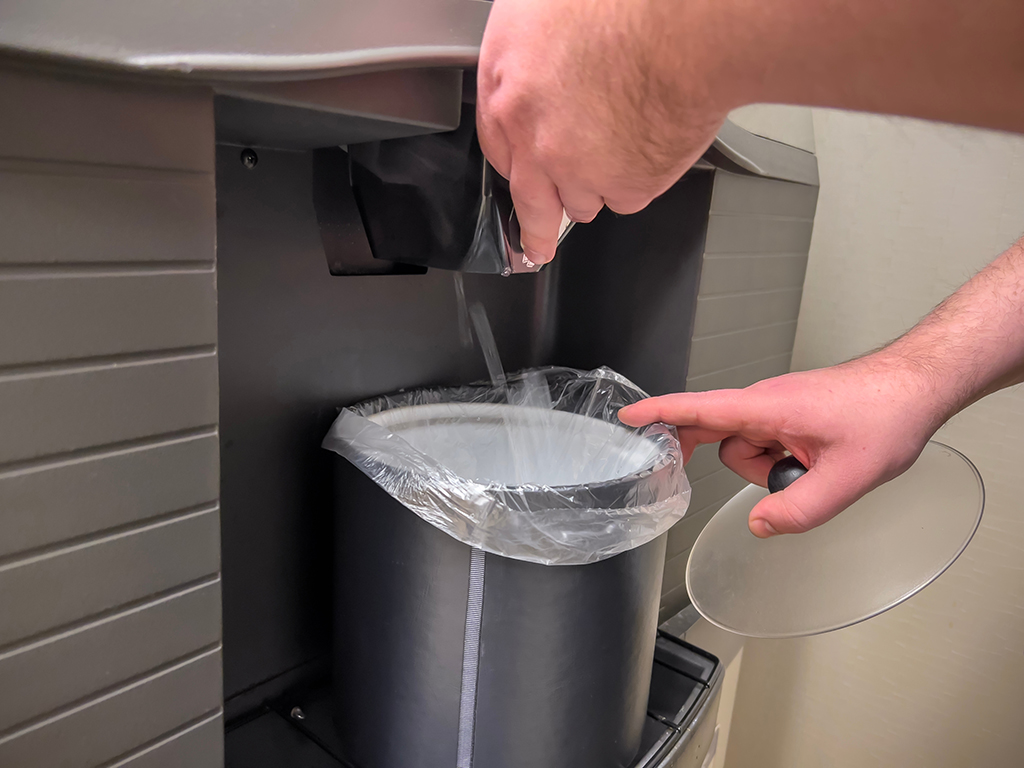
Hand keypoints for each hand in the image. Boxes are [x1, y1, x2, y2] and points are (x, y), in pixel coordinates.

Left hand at [476, 0, 729, 263]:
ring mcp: (581, 170)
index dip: (514, 162)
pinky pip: (626, 197)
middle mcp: (537, 139)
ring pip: (581, 200)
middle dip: (534, 229)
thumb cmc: (627, 6)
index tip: (519, 178)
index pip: (498, 148)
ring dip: (595, 185)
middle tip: (536, 248)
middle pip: (530, 201)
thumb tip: (531, 71)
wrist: (687, 25)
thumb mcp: (542, 9)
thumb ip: (530, 56)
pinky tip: (648, 143)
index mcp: (509, 91)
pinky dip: (636, 179)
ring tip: (624, 143)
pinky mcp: (627, 187)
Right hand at [619, 355, 946, 536]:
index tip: (627, 419)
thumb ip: (799, 510)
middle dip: (748, 467)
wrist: (918, 386)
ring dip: (774, 468)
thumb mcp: (848, 477)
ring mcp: (778, 408)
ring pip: (749, 449)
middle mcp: (766, 403)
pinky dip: (786, 460)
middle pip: (722, 441)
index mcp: (767, 407)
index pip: (698, 409)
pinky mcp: (791, 414)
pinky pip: (769, 444)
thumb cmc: (887, 412)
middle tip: (774, 478)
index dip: (658, 414)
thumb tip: (760, 526)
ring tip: (820, 466)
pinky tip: (820, 460)